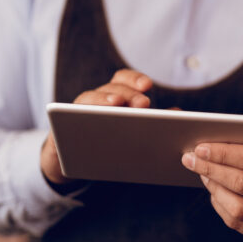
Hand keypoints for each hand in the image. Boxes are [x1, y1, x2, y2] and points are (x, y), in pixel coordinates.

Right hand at [40, 69, 152, 185]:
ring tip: (115, 106)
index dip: (134, 79)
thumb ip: (154, 121)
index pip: (123, 79)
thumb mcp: (133, 132)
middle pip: (111, 89)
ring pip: (88, 99)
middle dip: (127, 93)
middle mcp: (96, 99)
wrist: (73, 162)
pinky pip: (65, 119)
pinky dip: (73, 117)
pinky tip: (87, 125)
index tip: (148, 85)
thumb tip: (180, 114)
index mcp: (115, 97)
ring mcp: (77, 112)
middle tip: (142, 103)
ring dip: (102, 100)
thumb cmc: (110, 141)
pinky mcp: (62, 128)